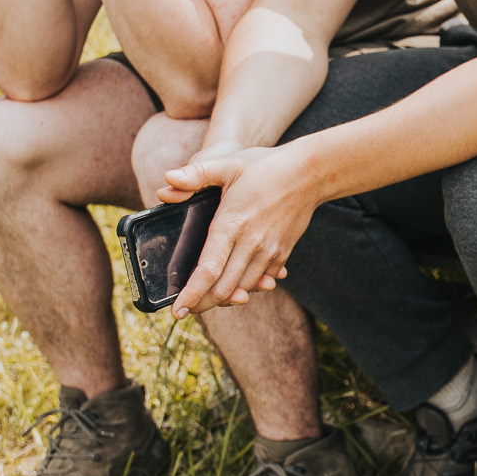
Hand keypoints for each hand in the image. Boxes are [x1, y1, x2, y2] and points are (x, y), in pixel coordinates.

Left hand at [159, 145, 314, 316]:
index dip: (191, 294)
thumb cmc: (266, 167)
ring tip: (206, 301)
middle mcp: (251, 243)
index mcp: (232, 224)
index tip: (177, 310)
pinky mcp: (282, 253)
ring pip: (243, 289)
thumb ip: (196, 174)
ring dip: (224, 299)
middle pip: (224, 289)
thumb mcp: (228, 164)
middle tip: (185, 309)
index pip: (208, 269)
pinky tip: (236, 288)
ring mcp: (269, 251)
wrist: (310, 173)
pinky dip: (247, 289)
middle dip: (202, 304)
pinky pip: (261, 281)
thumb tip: (167, 182)